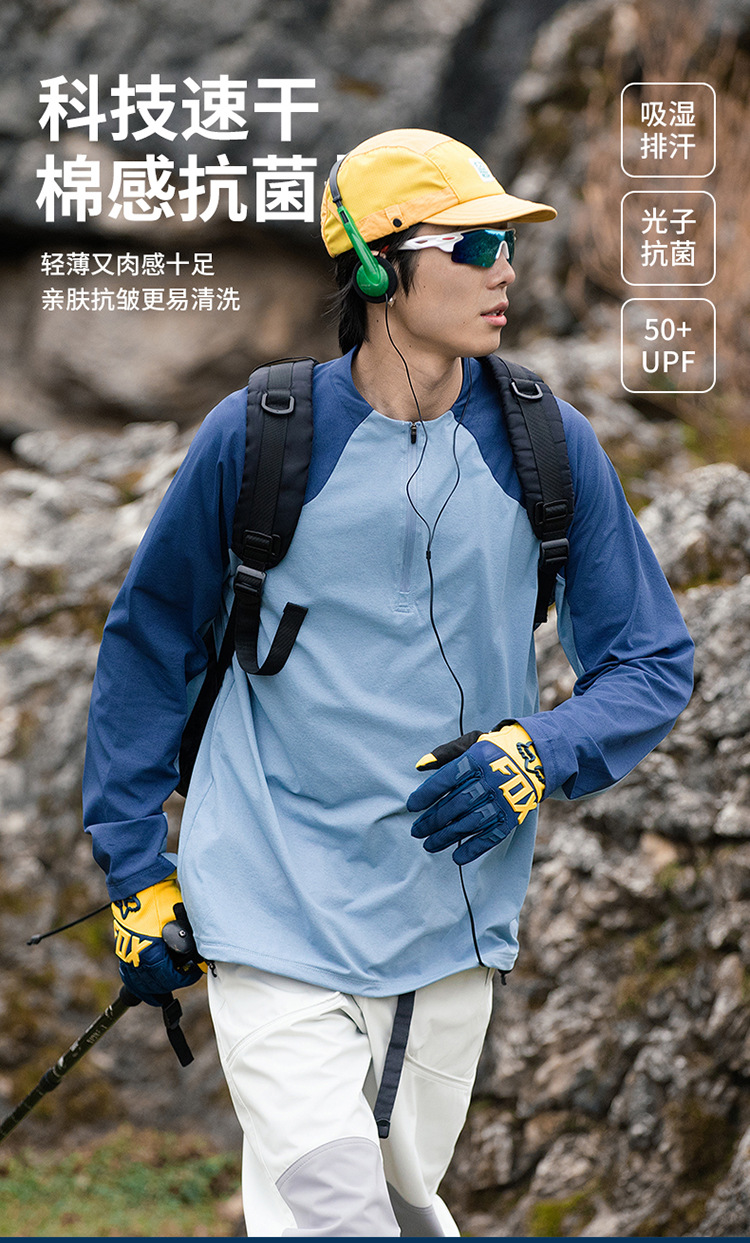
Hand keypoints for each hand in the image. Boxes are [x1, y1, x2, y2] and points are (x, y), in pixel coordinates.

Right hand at [111, 873, 203, 1006]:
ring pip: (136, 980)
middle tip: (183, 978)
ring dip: (150, 988)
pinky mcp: (122, 943)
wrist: (138, 878)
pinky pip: (128, 970)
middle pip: (151, 984)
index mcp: (150, 951)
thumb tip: (201, 950)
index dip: (183, 979)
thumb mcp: (182, 914)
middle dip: (168, 986)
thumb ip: (190, 935)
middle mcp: (134, 955)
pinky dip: (136, 979)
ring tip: (161, 991)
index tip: (193, 973)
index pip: (167, 978)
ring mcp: (125, 950)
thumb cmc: (160, 894)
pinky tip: (144, 980)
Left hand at [407, 722, 544, 864]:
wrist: (535, 758)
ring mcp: (502, 801)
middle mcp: (489, 781)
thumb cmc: (495, 750)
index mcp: (476, 760)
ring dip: (447, 836)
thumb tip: (420, 765)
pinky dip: (474, 848)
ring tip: (429, 845)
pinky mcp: (512, 817)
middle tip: (416, 831)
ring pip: (470, 823)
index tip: (412, 806)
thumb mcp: (472, 742)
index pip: (445, 779)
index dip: (426, 794)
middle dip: (433, 820)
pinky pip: (491, 836)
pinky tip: (457, 857)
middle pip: (455, 804)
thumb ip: (446, 753)